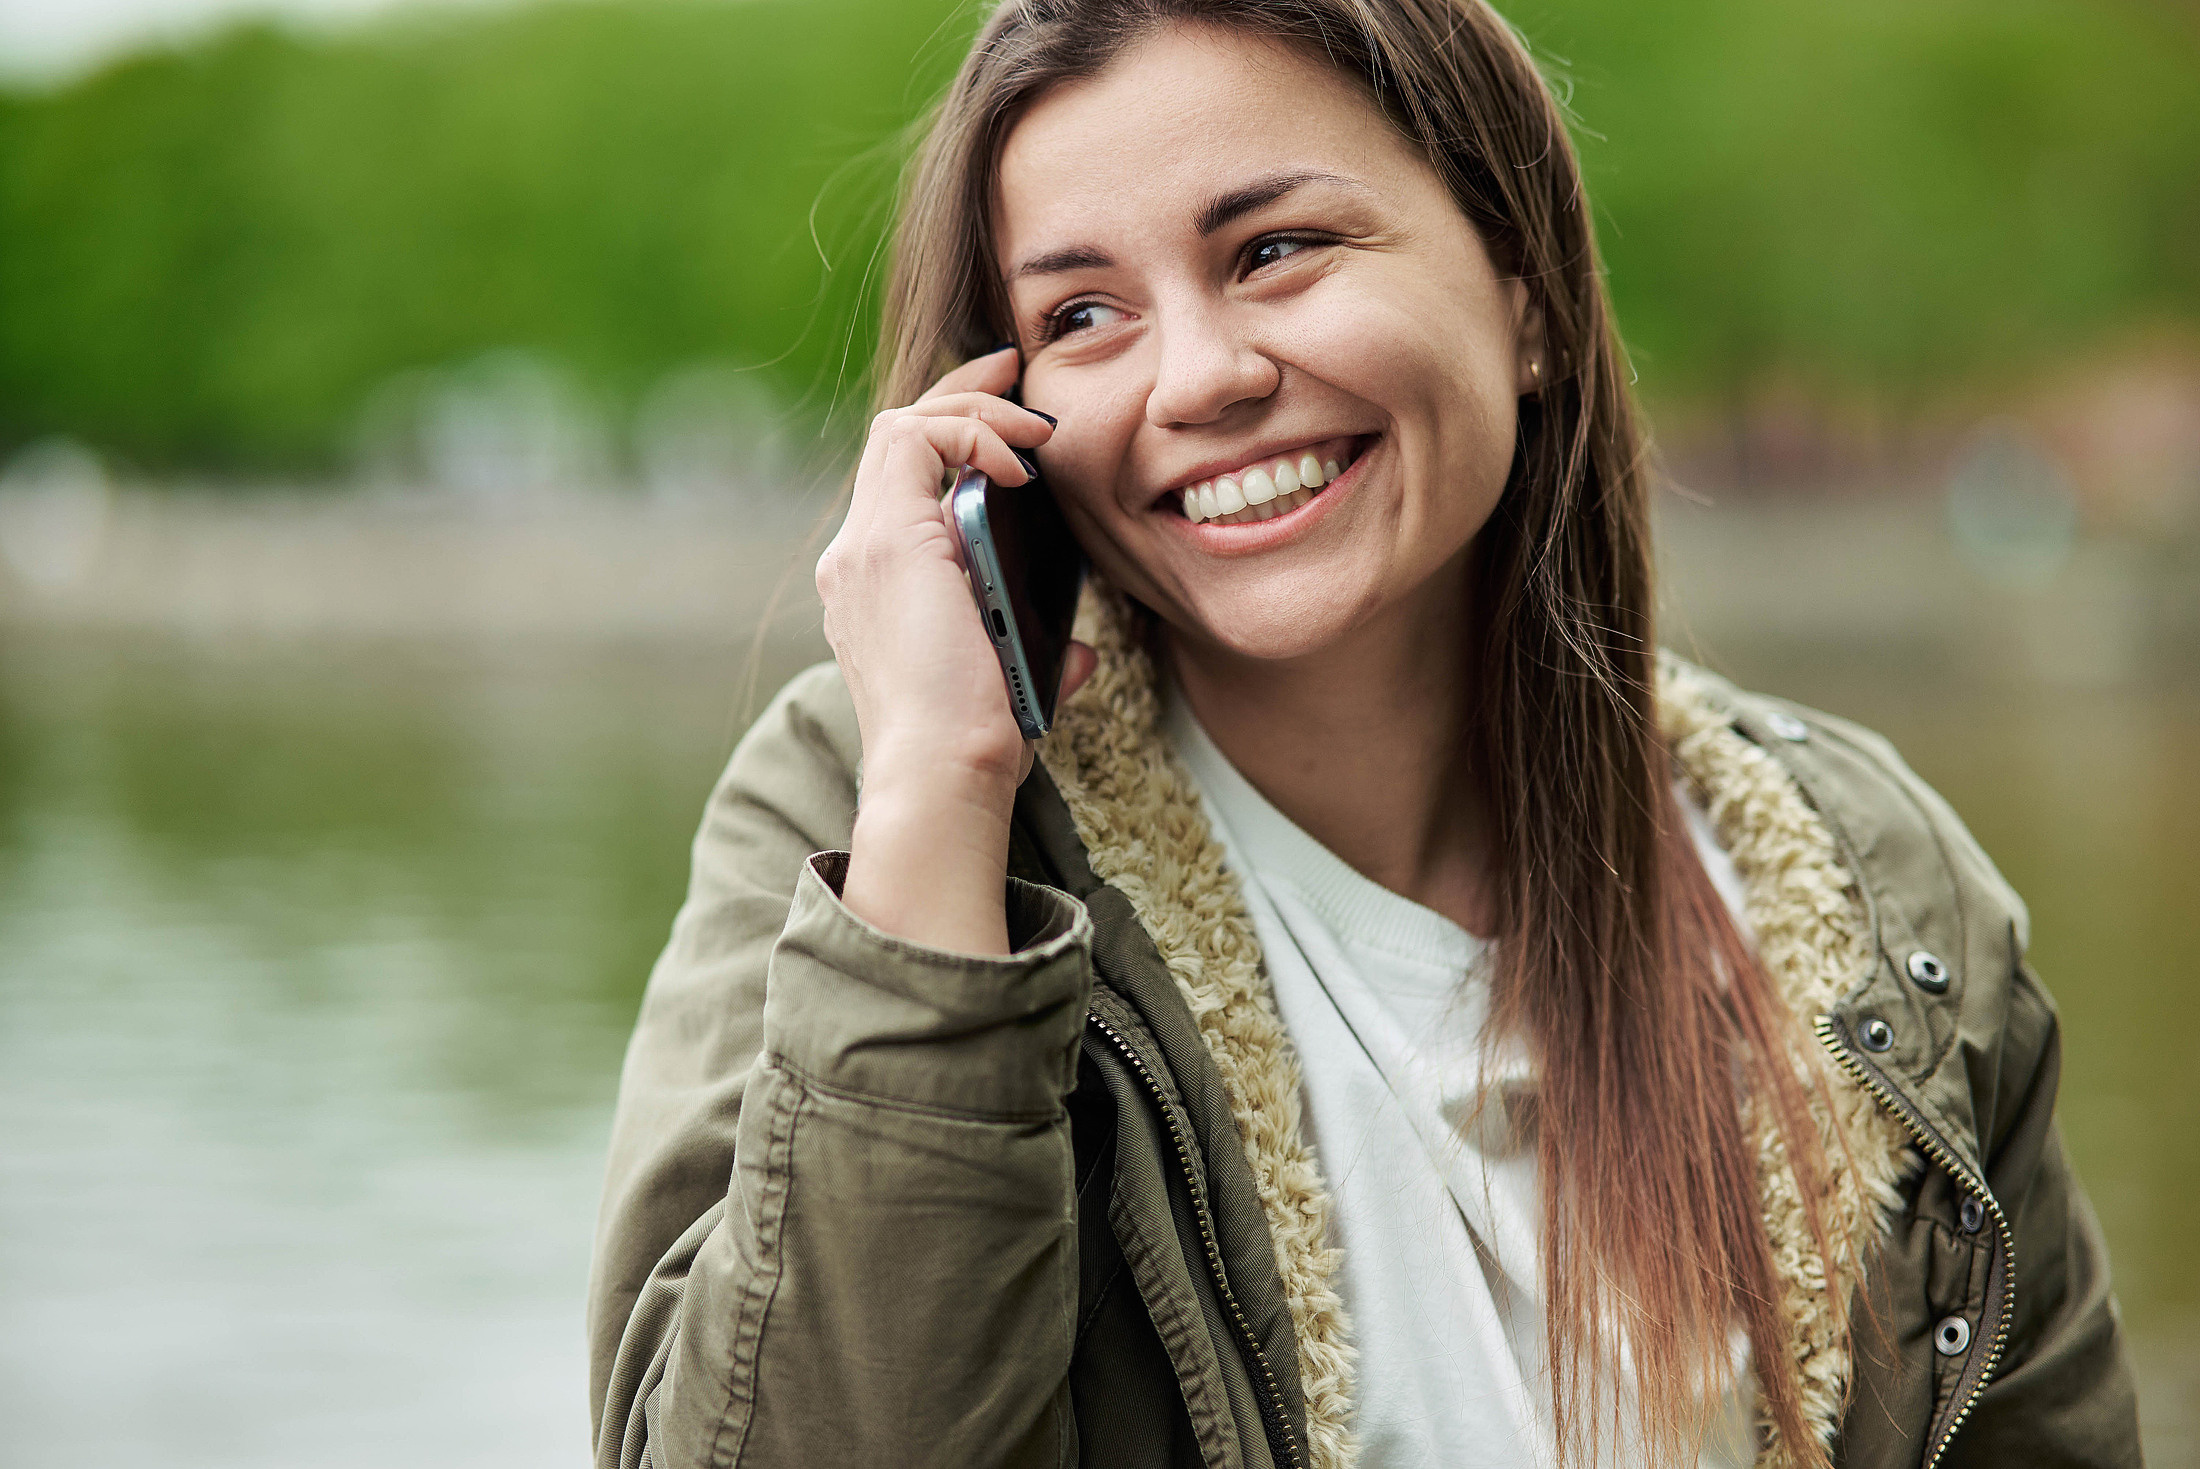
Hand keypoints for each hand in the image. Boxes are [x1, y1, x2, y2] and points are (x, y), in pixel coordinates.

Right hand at [817, 345, 1092, 952]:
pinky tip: (1019, 460)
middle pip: (895, 439)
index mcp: (882, 588)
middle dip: (959, 393)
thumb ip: (1039, 656)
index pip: (903, 483)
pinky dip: (971, 432)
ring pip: (900, 426)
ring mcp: (865, 548)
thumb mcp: (1014, 685)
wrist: (943, 774)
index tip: (1016, 421)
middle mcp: (859, 560)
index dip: (955, 436)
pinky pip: (917, 440)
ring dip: (972, 408)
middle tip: (1016, 370)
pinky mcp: (888, 542)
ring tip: (1031, 424)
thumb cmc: (976, 747)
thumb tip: (1080, 652)